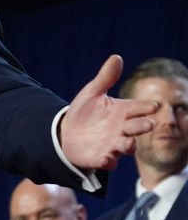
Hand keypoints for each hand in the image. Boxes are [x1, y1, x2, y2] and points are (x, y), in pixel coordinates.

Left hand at [58, 55, 158, 169]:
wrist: (67, 133)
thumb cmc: (85, 112)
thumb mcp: (92, 93)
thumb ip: (105, 78)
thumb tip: (116, 57)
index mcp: (122, 111)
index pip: (138, 108)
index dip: (145, 107)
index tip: (152, 106)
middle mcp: (122, 129)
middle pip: (137, 128)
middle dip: (142, 126)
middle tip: (148, 124)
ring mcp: (113, 145)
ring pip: (126, 147)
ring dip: (129, 145)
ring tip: (128, 144)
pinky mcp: (102, 158)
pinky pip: (108, 162)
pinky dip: (108, 161)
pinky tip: (105, 159)